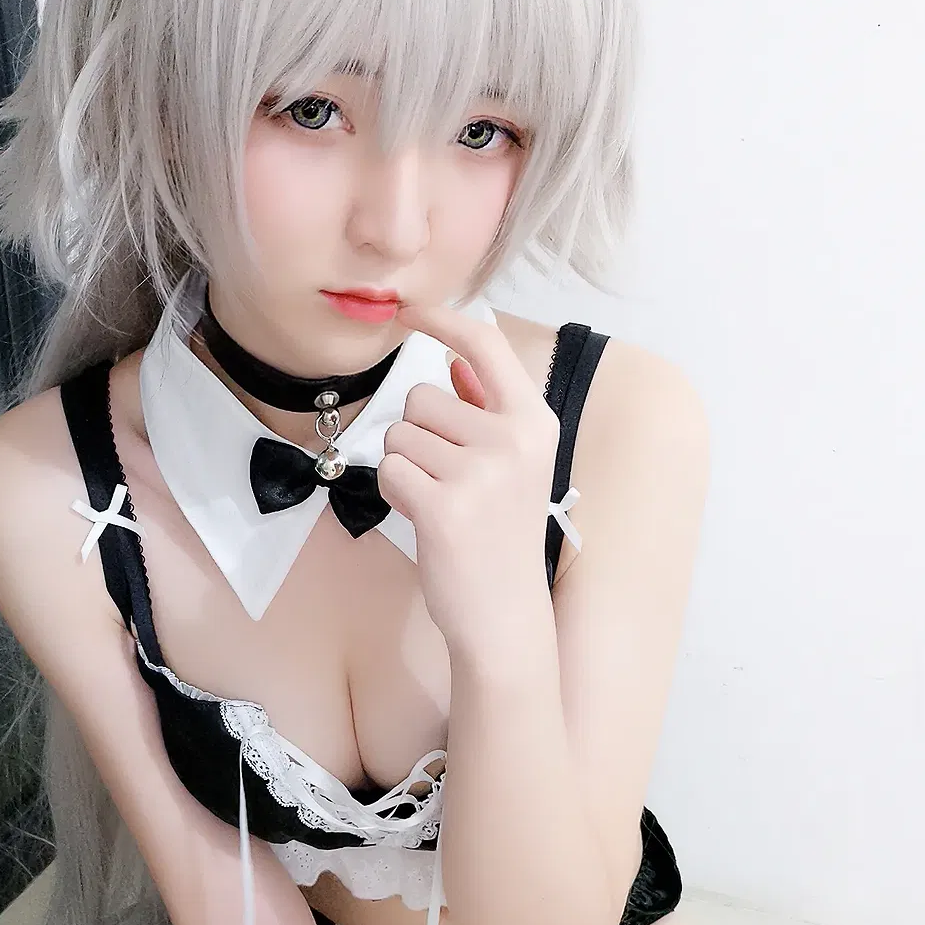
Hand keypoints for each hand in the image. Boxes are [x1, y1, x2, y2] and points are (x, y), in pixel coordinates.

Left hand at [376, 301, 559, 650]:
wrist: (504, 614)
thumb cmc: (501, 535)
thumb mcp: (513, 464)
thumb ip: (485, 407)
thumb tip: (452, 358)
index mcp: (535, 421)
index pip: (485, 344)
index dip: (441, 319)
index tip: (408, 310)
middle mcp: (513, 439)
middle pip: (422, 395)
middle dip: (418, 433)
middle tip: (449, 480)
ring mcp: (480, 473)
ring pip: (399, 434)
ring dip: (405, 465)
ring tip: (440, 500)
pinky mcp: (444, 505)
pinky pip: (389, 470)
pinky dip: (395, 491)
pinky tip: (425, 517)